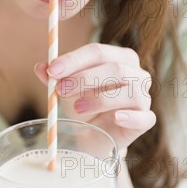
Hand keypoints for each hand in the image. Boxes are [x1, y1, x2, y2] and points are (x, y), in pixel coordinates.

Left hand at [34, 43, 155, 152]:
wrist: (93, 135)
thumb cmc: (82, 105)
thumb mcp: (65, 89)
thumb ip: (54, 77)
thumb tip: (40, 67)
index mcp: (118, 57)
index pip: (97, 51)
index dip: (74, 60)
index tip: (53, 70)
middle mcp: (136, 73)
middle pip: (114, 69)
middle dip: (84, 78)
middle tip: (61, 89)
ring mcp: (144, 96)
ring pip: (129, 91)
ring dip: (100, 99)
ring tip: (77, 108)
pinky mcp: (146, 119)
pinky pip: (145, 117)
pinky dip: (130, 117)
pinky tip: (115, 118)